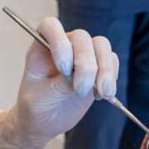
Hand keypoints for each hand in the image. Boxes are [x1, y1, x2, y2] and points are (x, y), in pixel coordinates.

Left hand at [0, 17, 118, 148]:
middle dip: (86, 64)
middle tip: (80, 90)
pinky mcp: (98, 69)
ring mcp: (82, 56)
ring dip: (105, 69)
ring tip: (101, 93)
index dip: (60, 41)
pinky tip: (102, 95)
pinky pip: (112, 61)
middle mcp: (64, 46)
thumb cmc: (35, 107)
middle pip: (82, 37)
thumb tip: (84, 75)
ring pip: (102, 46)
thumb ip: (60, 84)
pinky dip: (112, 77)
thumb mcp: (40, 98)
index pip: (51, 25)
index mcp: (41, 48)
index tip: (63, 68)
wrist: (45, 122)